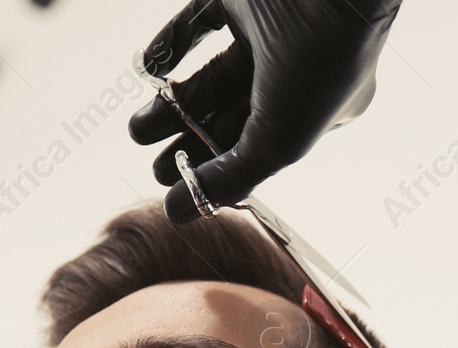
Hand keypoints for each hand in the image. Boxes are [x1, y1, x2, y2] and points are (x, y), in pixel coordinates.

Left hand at [130, 0, 403, 221]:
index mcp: (320, 110)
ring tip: (137, 130)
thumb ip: (230, 178)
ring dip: (173, 105)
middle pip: (231, 116)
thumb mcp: (278, 140)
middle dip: (190, 143)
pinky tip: (148, 70)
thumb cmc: (319, 63)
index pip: (262, 148)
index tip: (182, 189)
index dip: (222, 170)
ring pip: (210, 76)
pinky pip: (196, 24)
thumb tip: (180, 214)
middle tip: (155, 167)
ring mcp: (268, 33)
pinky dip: (170, 46)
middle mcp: (295, 73)